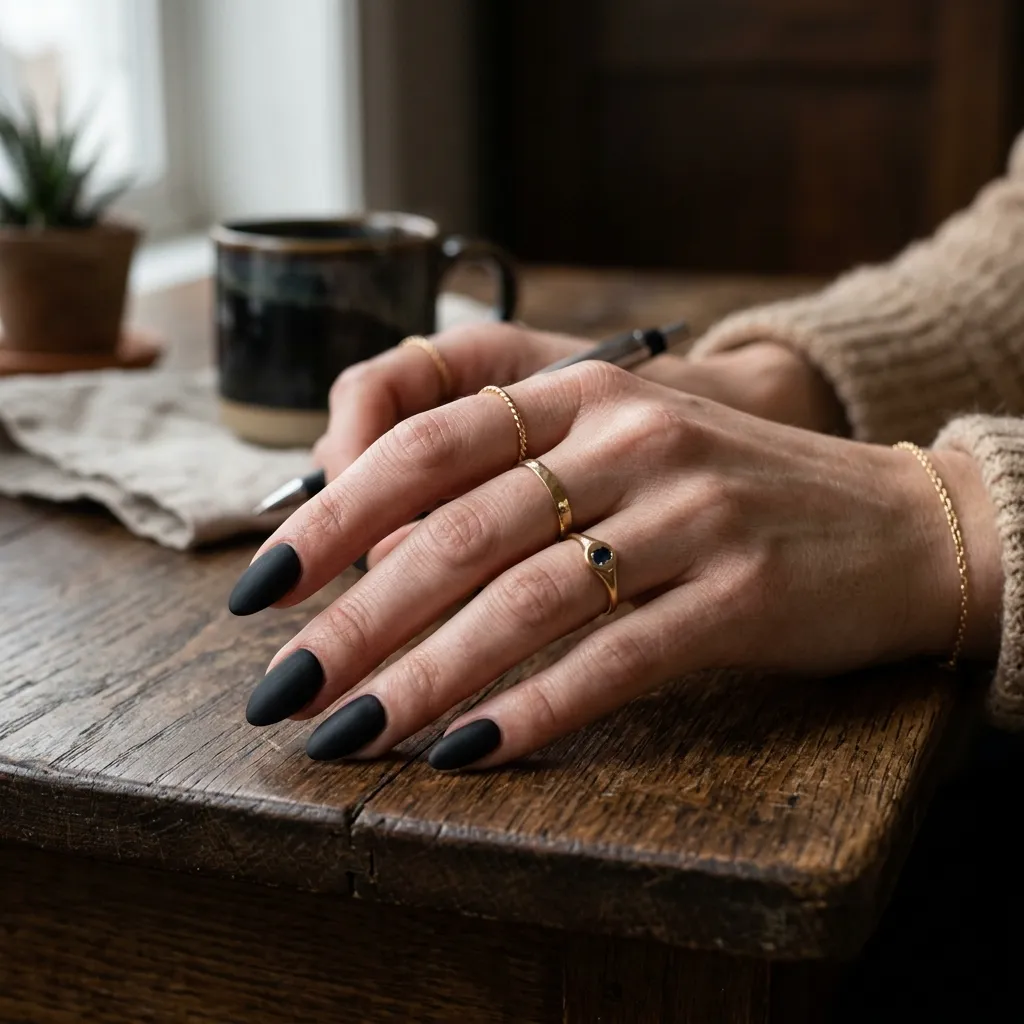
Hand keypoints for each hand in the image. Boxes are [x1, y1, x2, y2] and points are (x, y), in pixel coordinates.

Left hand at [231, 362, 1000, 768]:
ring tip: (353, 732)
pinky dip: (534, 711)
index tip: (264, 584)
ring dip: (424, 677)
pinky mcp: (740, 595)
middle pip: (459, 530)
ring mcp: (689, 514)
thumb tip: (380, 558)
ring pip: (524, 602)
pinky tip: (470, 751)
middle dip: (355, 617)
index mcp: (585, 393)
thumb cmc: (731, 488)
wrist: (890, 520)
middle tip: (285, 684)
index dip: (330, 514)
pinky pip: (615, 660)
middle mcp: (629, 439)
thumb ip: (512, 480)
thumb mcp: (623, 445)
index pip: (426, 442)